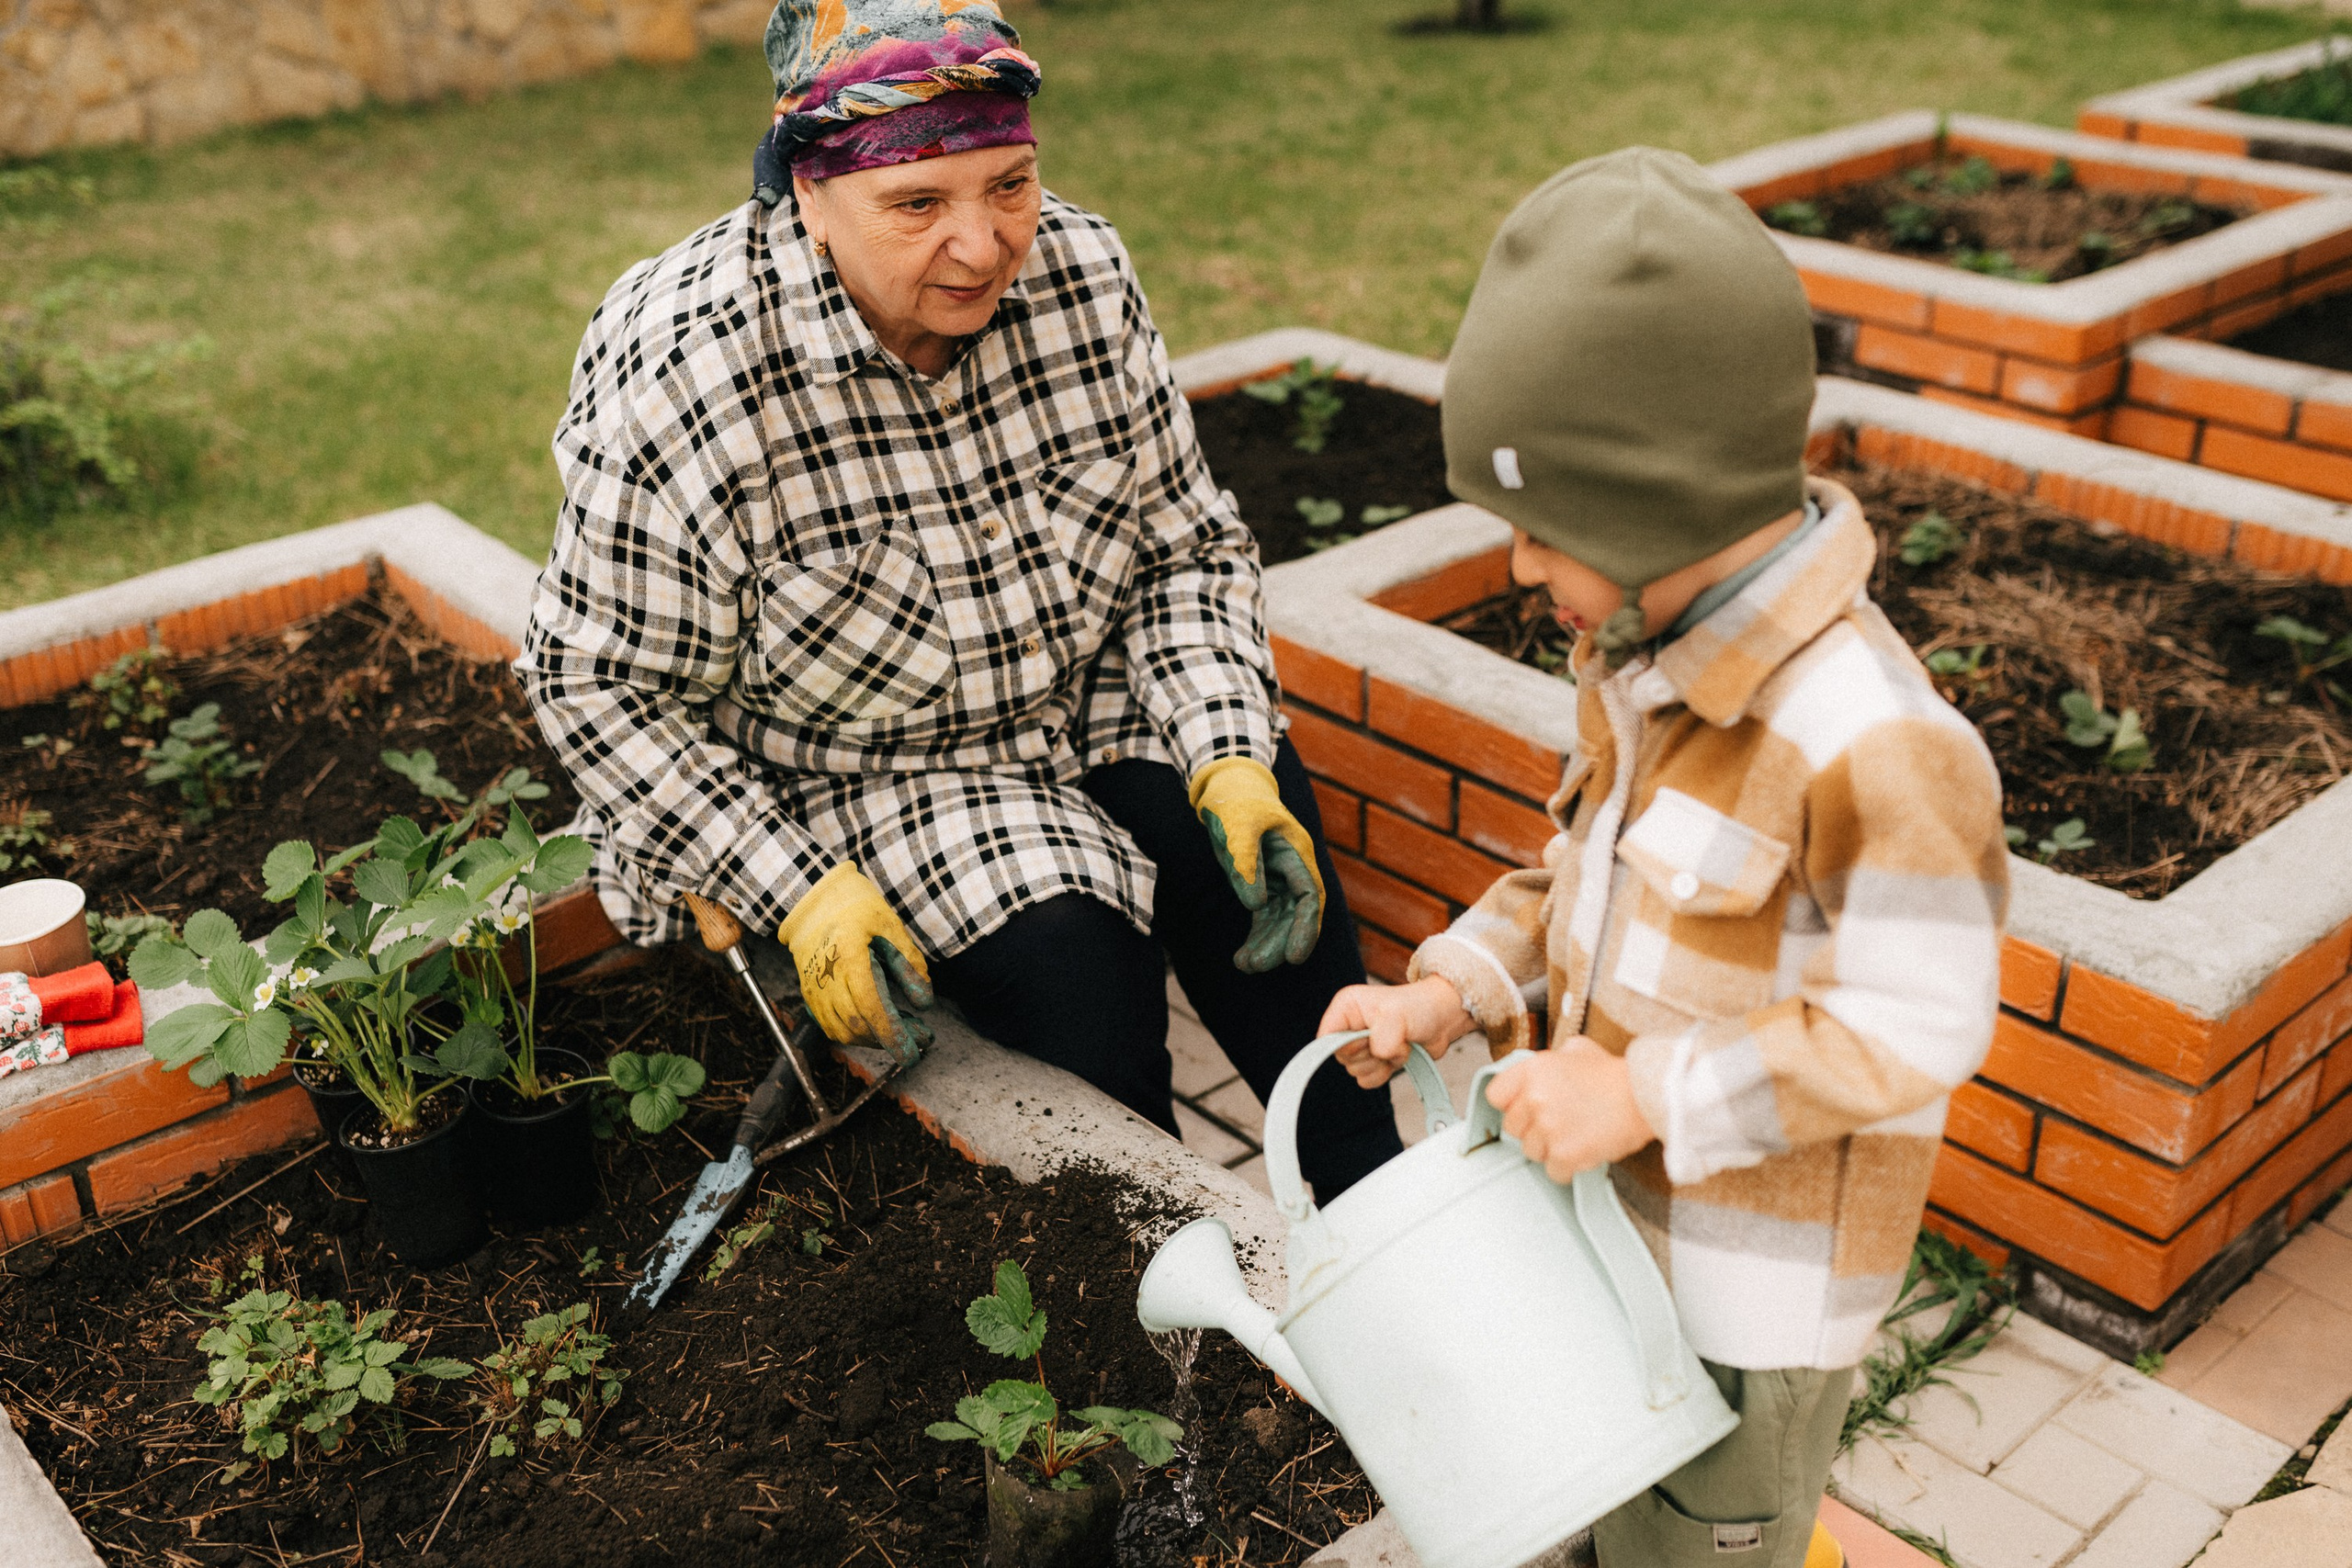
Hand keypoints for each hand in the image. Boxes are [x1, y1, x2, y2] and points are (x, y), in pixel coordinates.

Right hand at [776, 863, 934, 1064]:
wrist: (811, 899)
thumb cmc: (854, 907)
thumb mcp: (890, 925)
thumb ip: (909, 963)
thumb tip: (925, 1002)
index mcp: (848, 958)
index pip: (870, 1007)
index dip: (893, 1034)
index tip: (914, 1052)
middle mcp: (826, 978)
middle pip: (858, 1025)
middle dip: (892, 1039)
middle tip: (922, 1037)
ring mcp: (813, 988)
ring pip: (842, 1031)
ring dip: (874, 1039)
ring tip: (902, 1029)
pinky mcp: (808, 993)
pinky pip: (829, 1025)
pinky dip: (853, 1034)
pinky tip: (875, 1025)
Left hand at [1189, 758, 1324, 972]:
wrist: (1228, 789)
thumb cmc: (1236, 803)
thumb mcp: (1237, 826)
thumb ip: (1247, 863)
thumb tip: (1256, 905)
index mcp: (1297, 853)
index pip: (1310, 896)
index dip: (1305, 928)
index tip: (1294, 957)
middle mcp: (1294, 869)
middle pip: (1297, 915)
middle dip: (1280, 942)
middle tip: (1256, 965)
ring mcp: (1280, 879)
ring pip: (1281, 920)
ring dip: (1267, 945)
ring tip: (1245, 965)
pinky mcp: (1265, 885)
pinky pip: (1266, 918)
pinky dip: (1257, 937)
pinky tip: (1242, 957)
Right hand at [1321, 976, 1473, 1088]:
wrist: (1442, 1019)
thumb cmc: (1421, 1007)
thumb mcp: (1398, 1015)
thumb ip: (1383, 1036)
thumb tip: (1378, 1054)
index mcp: (1346, 1008)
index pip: (1326, 1038)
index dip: (1346, 1045)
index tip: (1367, 1041)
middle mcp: (1350, 1026)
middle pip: (1343, 1058)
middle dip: (1371, 1054)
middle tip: (1391, 1038)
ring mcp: (1362, 1045)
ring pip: (1356, 1072)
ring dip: (1382, 1064)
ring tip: (1397, 1044)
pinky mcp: (1374, 1060)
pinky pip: (1368, 1080)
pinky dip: (1385, 1073)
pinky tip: (1397, 1057)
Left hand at [1484, 1036, 1654, 1183]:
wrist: (1644, 1096)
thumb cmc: (1614, 1074)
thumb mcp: (1578, 1050)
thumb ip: (1553, 1058)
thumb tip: (1545, 1067)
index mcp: (1532, 1070)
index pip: (1495, 1095)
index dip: (1510, 1104)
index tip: (1524, 1108)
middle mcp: (1534, 1097)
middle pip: (1512, 1127)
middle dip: (1532, 1129)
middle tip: (1558, 1124)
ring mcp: (1548, 1127)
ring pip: (1531, 1151)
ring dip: (1550, 1149)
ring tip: (1575, 1136)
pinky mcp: (1564, 1154)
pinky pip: (1553, 1171)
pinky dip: (1567, 1168)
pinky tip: (1583, 1152)